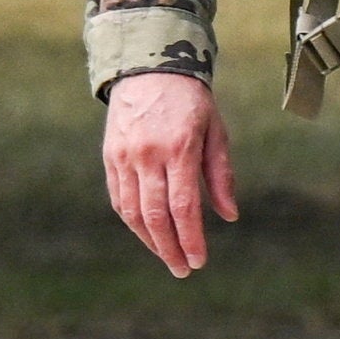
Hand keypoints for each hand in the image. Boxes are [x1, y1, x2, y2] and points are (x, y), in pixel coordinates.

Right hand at [103, 72, 236, 278]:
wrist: (150, 68)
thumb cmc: (192, 102)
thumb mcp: (216, 132)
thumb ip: (220, 175)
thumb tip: (229, 216)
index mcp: (179, 149)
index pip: (184, 207)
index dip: (191, 239)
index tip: (199, 262)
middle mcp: (148, 155)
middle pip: (156, 216)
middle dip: (170, 249)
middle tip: (183, 270)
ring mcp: (125, 157)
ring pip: (132, 212)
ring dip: (150, 240)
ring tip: (167, 257)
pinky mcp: (110, 157)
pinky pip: (118, 198)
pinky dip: (132, 221)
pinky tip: (147, 234)